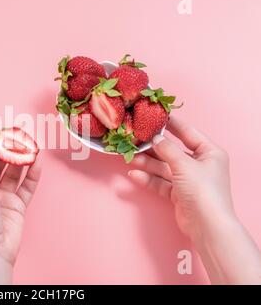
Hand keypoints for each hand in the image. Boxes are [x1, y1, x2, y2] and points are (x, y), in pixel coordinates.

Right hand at [128, 116, 233, 239]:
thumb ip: (167, 149)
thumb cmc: (202, 190)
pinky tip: (134, 175)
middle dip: (153, 149)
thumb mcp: (184, 164)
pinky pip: (161, 182)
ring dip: (148, 164)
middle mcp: (199, 165)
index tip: (156, 116)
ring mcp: (188, 180)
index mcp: (209, 152)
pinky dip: (148, 179)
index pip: (188, 133)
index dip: (172, 125)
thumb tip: (155, 138)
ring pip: (164, 168)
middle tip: (136, 140)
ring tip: (131, 158)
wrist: (206, 225)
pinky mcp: (178, 194)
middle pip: (172, 152)